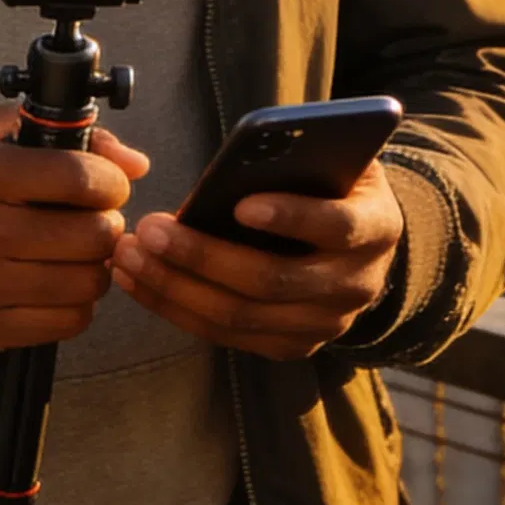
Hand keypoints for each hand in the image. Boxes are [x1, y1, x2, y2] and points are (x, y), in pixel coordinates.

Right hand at [0, 102, 148, 361]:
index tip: (107, 185)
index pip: (74, 177)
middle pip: (88, 235)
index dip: (109, 181)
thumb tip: (133, 162)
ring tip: (78, 251)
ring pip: (84, 284)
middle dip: (106, 224)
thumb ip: (53, 135)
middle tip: (94, 219)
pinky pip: (63, 324)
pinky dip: (76, 303)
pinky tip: (58, 284)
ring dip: (96, 266)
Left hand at [108, 161, 402, 361]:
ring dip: (177, 288)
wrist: (365, 243)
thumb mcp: (332, 159)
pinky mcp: (293, 346)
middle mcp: (356, 284)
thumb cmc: (334, 184)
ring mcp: (325, 324)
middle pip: (273, 280)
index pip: (335, 225)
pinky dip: (178, 309)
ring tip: (130, 256)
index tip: (240, 203)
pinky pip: (227, 336)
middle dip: (203, 256)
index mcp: (375, 227)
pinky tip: (140, 282)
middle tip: (148, 230)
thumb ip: (297, 157)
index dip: (290, 217)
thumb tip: (234, 165)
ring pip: (241, 316)